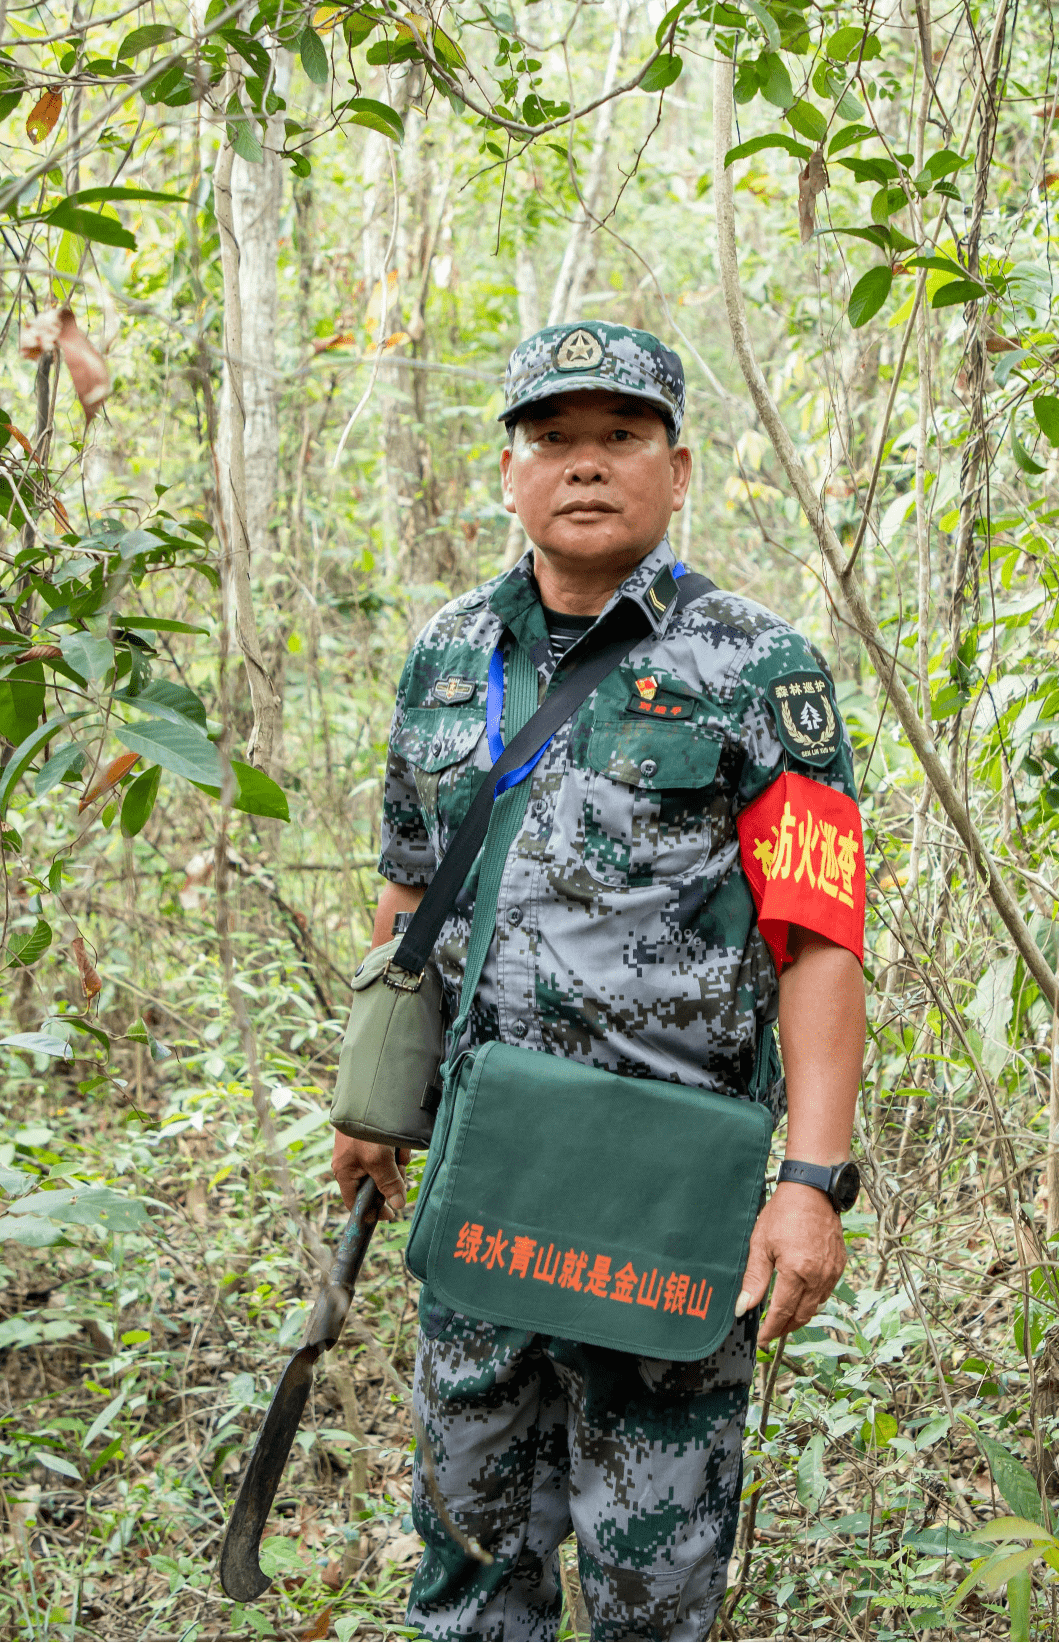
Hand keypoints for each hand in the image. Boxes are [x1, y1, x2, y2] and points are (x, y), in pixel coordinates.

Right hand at [331, 1132, 410, 1219]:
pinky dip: (397, 1148)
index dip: (372, 1211)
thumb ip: (388, 1183)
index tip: (391, 1214)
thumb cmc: (365, 1130)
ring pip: (387, 1167)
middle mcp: (352, 1163)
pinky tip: (400, 1140)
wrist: (365, 1094)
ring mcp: (364, 1150)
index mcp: (345, 1173)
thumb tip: (398, 1205)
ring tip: (399, 1148)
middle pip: (377, 1184)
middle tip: (399, 1167)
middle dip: (392, 1177)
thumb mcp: (378, 1160)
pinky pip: (391, 1151)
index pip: (355, 1202)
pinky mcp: (375, 1139)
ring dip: (397, 1160)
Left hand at [735, 1180, 846, 1344]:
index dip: (770, 1329)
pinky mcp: (839, 1266)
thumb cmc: (784, 1213)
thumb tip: (743, 1307)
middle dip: (785, 1328)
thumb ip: (754, 1279)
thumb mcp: (761, 1244)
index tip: (761, 1339)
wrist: (812, 1191)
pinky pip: (825, 1292)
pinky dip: (812, 1300)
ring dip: (799, 1316)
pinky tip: (800, 1297)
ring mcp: (831, 1272)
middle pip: (801, 1315)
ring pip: (815, 1306)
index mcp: (797, 1273)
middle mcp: (818, 1277)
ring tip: (783, 1319)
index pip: (782, 1313)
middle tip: (770, 1332)